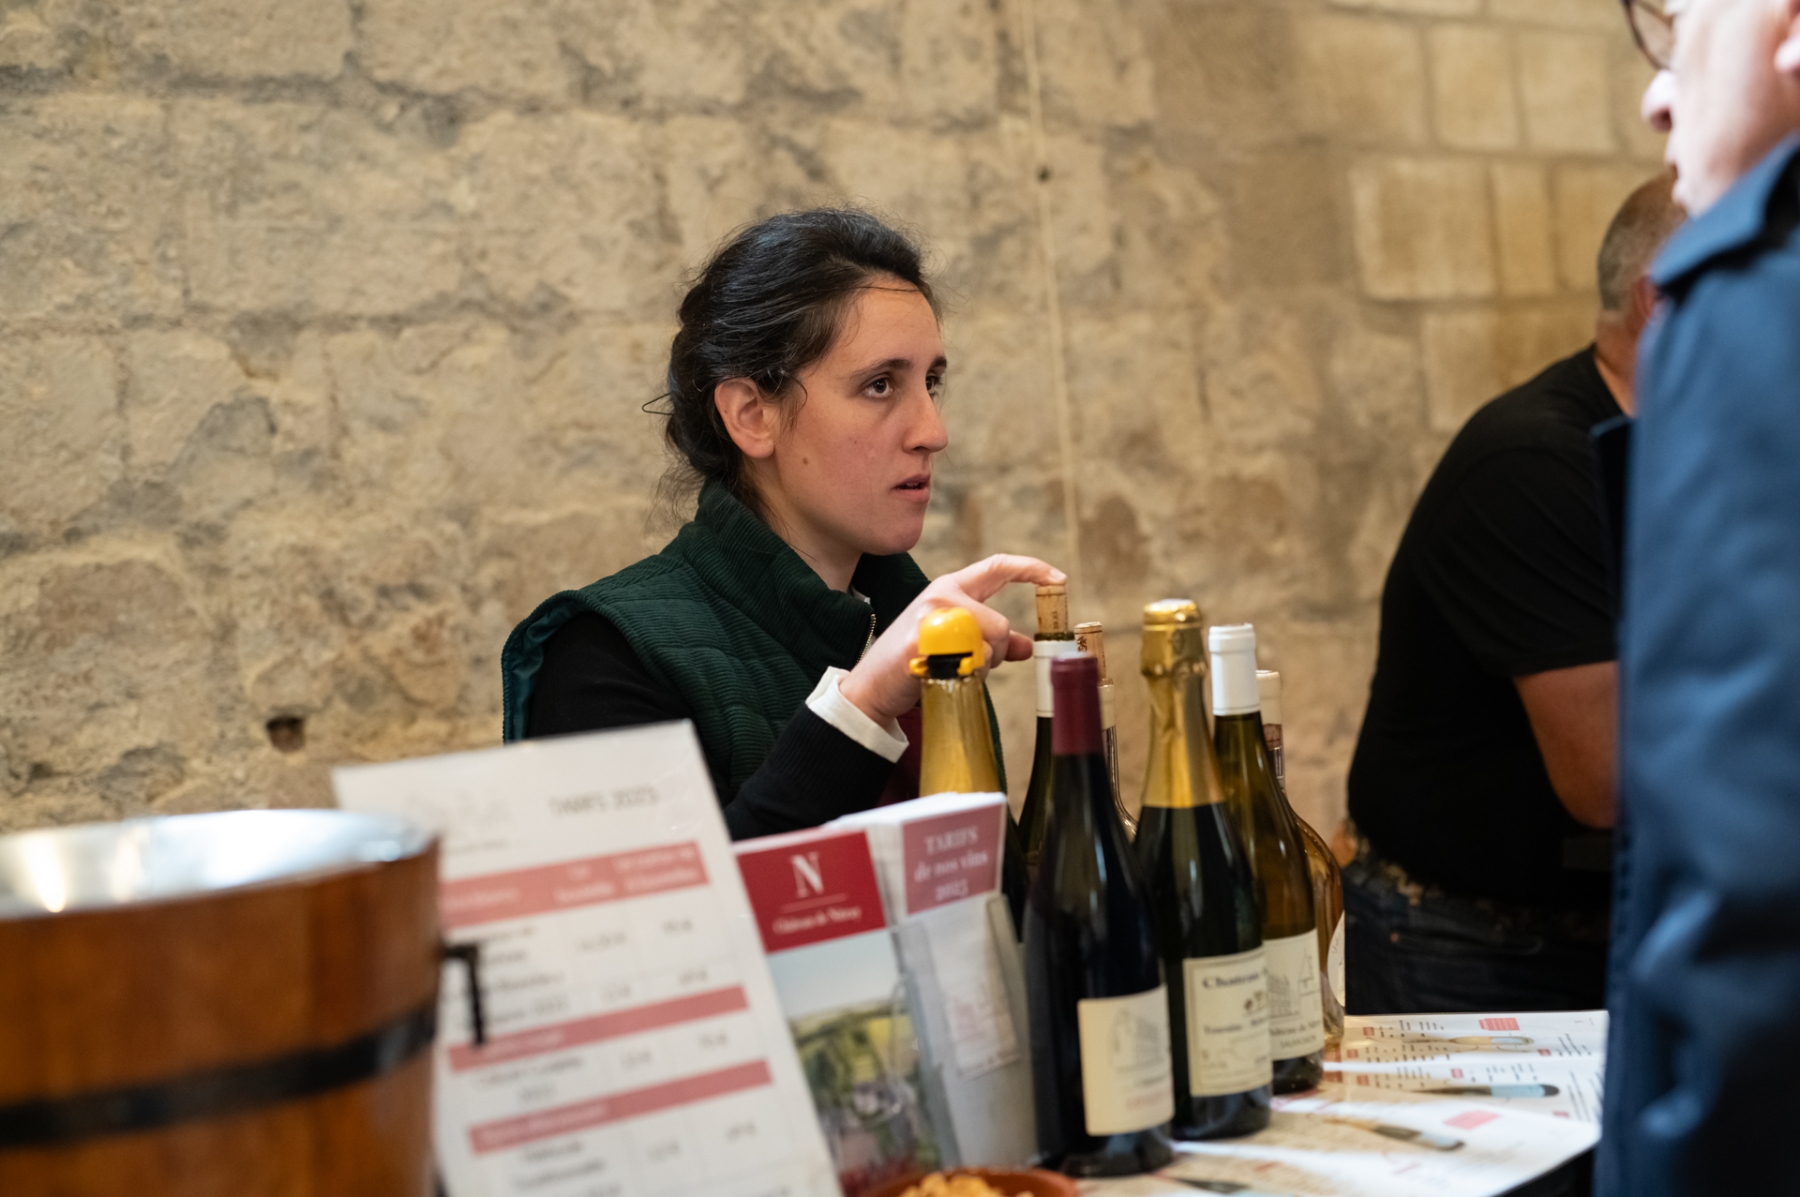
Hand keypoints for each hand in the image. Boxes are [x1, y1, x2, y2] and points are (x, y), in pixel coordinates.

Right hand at [838, 554, 1065, 724]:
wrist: (871, 687)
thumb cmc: (911, 662)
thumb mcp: (954, 641)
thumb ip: (991, 639)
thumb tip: (1028, 647)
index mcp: (949, 588)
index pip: (998, 567)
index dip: (1032, 570)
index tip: (1058, 579)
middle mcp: (942, 595)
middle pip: (1001, 622)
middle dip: (999, 651)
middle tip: (975, 665)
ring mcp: (933, 615)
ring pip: (991, 643)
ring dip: (982, 665)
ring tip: (952, 669)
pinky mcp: (927, 641)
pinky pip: (972, 660)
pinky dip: (966, 675)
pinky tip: (943, 674)